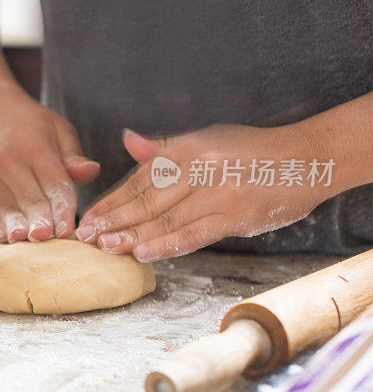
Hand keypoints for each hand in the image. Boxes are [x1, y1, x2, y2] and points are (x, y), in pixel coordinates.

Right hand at [0, 84, 99, 242]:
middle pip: (31, 200)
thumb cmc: (30, 124)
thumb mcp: (58, 128)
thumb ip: (74, 155)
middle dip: (42, 223)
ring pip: (8, 210)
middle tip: (52, 241)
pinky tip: (4, 241)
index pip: (53, 183)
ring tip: (29, 243)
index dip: (63, 209)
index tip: (71, 231)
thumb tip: (91, 172)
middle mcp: (8, 162)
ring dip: (20, 230)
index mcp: (34, 146)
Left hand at [76, 124, 334, 261]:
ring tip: (106, 247)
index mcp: (186, 146)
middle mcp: (198, 166)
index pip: (140, 177)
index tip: (89, 216)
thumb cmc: (249, 150)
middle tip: (86, 236)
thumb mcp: (205, 138)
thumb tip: (127, 140)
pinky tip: (143, 252)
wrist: (305, 159)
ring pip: (165, 219)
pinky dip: (167, 244)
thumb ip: (163, 148)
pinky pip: (194, 234)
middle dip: (113, 219)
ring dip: (132, 235)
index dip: (112, 198)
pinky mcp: (234, 215)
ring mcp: (217, 192)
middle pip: (146, 199)